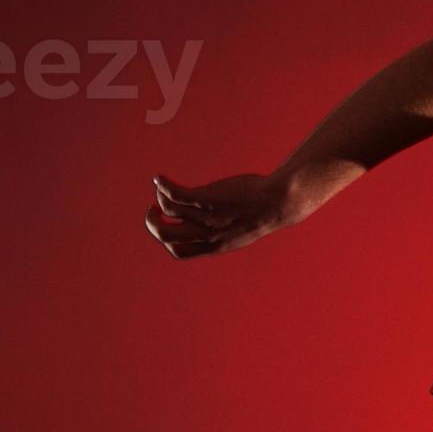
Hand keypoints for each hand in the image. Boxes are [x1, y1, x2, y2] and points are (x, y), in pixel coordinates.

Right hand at [145, 171, 297, 260]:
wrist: (279, 202)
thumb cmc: (263, 212)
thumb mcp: (240, 230)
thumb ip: (222, 232)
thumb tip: (210, 223)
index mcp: (215, 246)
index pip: (179, 252)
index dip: (166, 241)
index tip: (166, 226)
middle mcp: (207, 235)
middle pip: (166, 236)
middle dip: (152, 224)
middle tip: (153, 210)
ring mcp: (206, 217)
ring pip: (168, 212)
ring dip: (158, 200)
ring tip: (160, 188)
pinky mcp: (207, 199)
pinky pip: (175, 195)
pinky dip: (162, 186)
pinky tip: (160, 179)